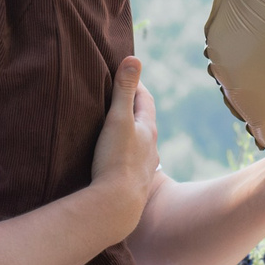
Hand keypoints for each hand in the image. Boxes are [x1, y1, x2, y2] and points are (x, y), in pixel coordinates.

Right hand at [88, 58, 159, 233]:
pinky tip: (114, 162)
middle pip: (144, 122)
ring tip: (113, 131)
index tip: (123, 74)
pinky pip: (130, 164)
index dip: (135, 85)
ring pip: (139, 145)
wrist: (117, 206)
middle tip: (117, 100)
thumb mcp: (118, 119)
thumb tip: (134, 58)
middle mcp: (151, 149)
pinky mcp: (134, 185)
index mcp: (148, 129)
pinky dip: (123, 156)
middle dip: (132, 110)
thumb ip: (124, 90)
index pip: (145, 99)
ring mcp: (144, 168)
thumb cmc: (116, 160)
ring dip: (129, 135)